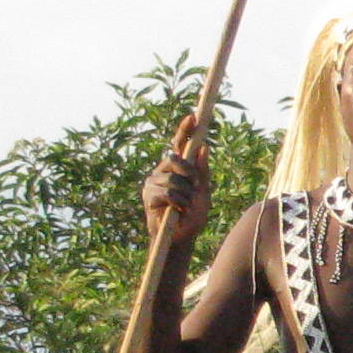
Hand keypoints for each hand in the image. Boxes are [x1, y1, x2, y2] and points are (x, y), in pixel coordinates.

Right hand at [140, 113, 207, 245]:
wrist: (182, 236)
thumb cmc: (192, 214)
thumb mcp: (203, 191)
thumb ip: (202, 171)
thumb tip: (204, 147)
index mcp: (176, 168)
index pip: (179, 144)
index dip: (184, 130)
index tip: (193, 116)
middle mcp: (162, 171)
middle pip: (175, 158)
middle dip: (189, 172)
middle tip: (195, 188)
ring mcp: (153, 182)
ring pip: (174, 178)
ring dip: (186, 194)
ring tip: (186, 205)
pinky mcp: (149, 195)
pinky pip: (168, 192)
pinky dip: (178, 202)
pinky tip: (178, 210)